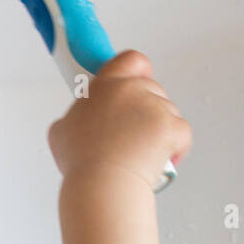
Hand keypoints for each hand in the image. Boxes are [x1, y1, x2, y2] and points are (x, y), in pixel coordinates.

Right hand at [48, 50, 191, 190]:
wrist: (104, 183)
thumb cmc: (82, 163)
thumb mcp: (60, 133)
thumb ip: (73, 118)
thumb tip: (74, 124)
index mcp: (105, 86)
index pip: (130, 60)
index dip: (138, 70)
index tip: (136, 80)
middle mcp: (132, 90)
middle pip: (152, 89)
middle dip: (148, 111)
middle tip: (134, 135)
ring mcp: (155, 107)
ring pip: (168, 112)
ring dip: (160, 131)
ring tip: (143, 154)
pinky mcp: (173, 127)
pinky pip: (182, 134)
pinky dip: (176, 148)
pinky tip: (161, 161)